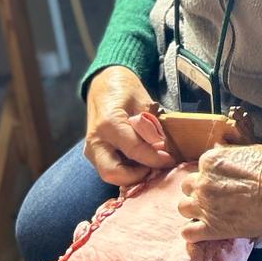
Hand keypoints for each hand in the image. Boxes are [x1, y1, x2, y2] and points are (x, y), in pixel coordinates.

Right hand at [84, 66, 174, 186]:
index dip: (155, 159)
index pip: (134, 150)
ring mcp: (91, 149)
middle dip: (136, 177)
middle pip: (113, 173)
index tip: (170, 160)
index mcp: (108, 123)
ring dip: (131, 176)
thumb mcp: (143, 103)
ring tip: (150, 166)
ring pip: (110, 175)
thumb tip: (165, 150)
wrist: (103, 84)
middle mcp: (95, 140)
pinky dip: (126, 171)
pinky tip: (141, 163)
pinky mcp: (93, 154)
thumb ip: (152, 127)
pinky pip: (110, 169)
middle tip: (155, 169)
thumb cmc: (125, 90)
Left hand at [177, 144, 261, 257]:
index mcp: (210, 161)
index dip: (211, 177)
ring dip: (194, 210)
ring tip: (209, 214)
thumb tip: (222, 153)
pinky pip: (188, 233)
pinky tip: (203, 232)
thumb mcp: (248, 150)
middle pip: (188, 188)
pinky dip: (193, 233)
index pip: (201, 169)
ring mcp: (205, 206)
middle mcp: (202, 183)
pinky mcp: (211, 228)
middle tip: (215, 198)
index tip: (222, 183)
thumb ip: (228, 155)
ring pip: (183, 208)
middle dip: (199, 192)